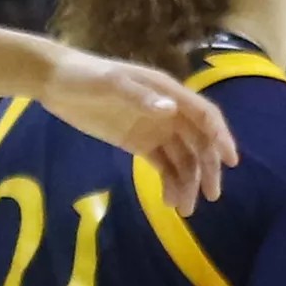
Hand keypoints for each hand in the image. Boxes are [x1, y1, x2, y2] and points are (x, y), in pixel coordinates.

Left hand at [38, 48, 236, 214]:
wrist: (55, 81)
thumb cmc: (84, 75)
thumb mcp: (110, 83)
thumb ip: (139, 97)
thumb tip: (171, 110)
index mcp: (167, 92)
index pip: (204, 116)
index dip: (220, 136)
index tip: (230, 161)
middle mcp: (167, 111)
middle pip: (198, 142)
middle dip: (207, 168)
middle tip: (210, 196)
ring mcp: (154, 128)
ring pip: (182, 158)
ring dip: (188, 181)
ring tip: (184, 209)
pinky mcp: (137, 142)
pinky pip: (162, 164)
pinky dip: (169, 181)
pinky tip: (169, 201)